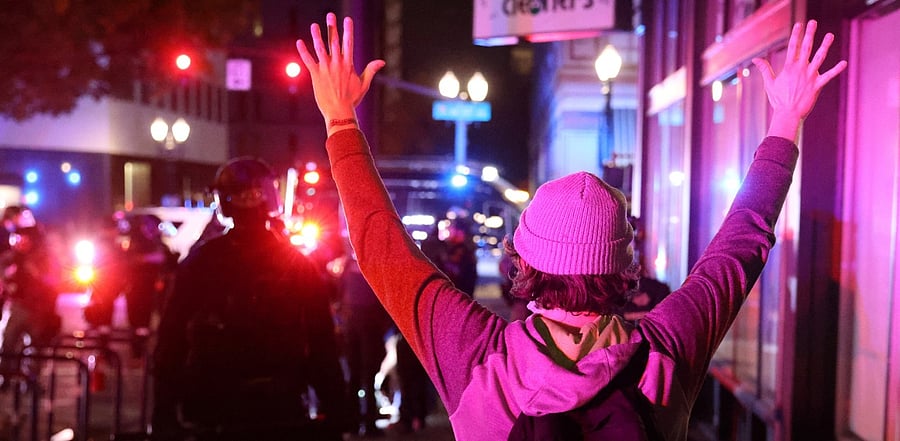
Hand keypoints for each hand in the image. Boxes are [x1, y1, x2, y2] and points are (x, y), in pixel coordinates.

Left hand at [296, 13, 384, 134]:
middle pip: (334, 42)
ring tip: (314, 25)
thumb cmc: (352, 99)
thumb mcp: (364, 84)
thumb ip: (371, 70)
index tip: (348, 19)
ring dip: (317, 36)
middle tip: (330, 15)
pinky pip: (308, 60)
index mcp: (348, 65)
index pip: (349, 43)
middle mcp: (337, 64)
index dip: (348, 30)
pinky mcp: (315, 75)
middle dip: (332, 27)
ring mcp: (326, 68)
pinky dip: (303, 51)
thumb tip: (382, 61)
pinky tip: (299, 42)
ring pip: (320, 48)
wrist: (339, 111)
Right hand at [752, 20, 846, 139]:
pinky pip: (829, 76)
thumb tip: (755, 59)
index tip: (799, 24)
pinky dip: (837, 69)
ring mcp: (810, 76)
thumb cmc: (778, 99)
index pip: (792, 47)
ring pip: (819, 58)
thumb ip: (764, 69)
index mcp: (789, 67)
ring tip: (830, 35)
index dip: (796, 34)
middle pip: (806, 48)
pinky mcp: (818, 85)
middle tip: (813, 22)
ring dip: (825, 45)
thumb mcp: (769, 83)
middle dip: (810, 34)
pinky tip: (844, 62)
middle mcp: (800, 69)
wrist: (788, 114)